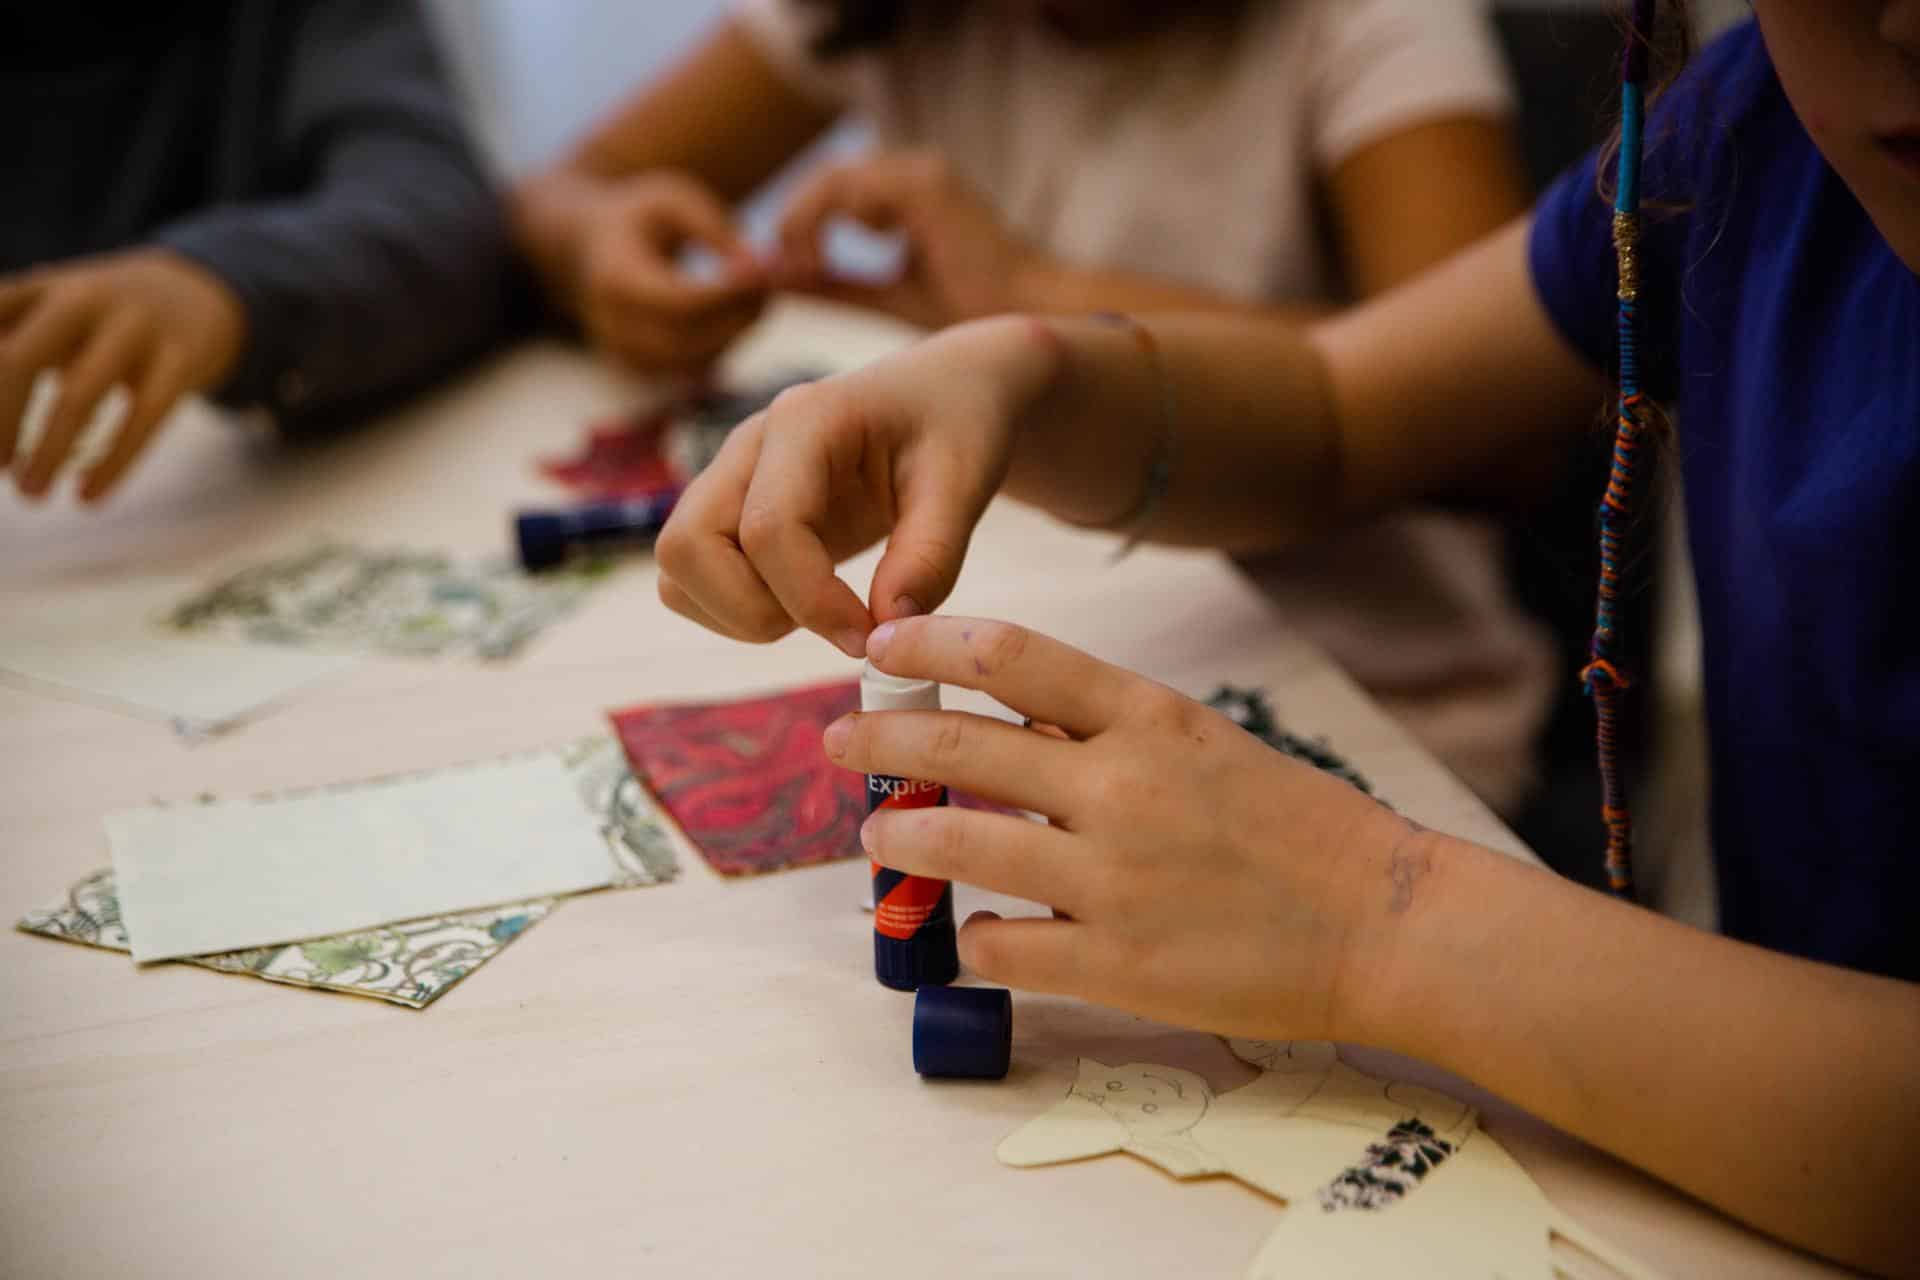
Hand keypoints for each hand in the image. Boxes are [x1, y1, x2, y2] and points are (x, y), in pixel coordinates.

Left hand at [0, 248, 244, 502]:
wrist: (196, 294)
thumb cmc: (102, 318)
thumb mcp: (50, 309)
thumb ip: (8, 338)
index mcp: (42, 288)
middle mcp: (83, 299)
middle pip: (17, 359)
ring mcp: (135, 328)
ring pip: (79, 395)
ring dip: (47, 451)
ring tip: (31, 493)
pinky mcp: (179, 360)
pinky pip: (143, 418)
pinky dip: (112, 463)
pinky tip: (88, 496)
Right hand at [570, 173, 768, 372]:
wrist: (589, 247)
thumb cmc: (639, 216)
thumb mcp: (671, 199)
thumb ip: (714, 227)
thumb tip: (757, 266)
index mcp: (614, 278)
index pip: (680, 301)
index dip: (729, 293)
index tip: (766, 270)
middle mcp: (613, 325)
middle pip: (691, 339)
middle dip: (741, 316)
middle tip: (773, 285)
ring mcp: (625, 355)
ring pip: (698, 361)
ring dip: (738, 333)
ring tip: (759, 295)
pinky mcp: (642, 371)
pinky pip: (694, 370)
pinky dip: (724, 346)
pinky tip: (739, 314)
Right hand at [654, 318, 1053, 654]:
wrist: (947, 395)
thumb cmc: (958, 427)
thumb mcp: (966, 482)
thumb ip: (932, 555)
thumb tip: (885, 628)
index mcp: (805, 420)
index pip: (767, 527)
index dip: (810, 600)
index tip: (869, 636)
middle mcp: (750, 443)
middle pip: (687, 546)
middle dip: (753, 611)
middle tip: (837, 624)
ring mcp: (731, 474)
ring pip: (677, 566)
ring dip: (738, 613)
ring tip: (822, 612)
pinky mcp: (731, 506)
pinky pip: (691, 575)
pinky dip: (732, 609)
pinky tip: (804, 604)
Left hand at [773, 149, 1040, 328]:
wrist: (1026, 314)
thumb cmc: (971, 310)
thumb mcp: (885, 296)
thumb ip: (834, 286)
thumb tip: (774, 280)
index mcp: (907, 192)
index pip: (833, 187)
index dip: (799, 223)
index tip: (787, 270)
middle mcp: (914, 173)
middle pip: (826, 175)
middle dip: (795, 220)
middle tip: (790, 268)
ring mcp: (921, 174)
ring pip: (834, 177)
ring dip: (808, 220)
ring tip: (808, 266)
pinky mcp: (926, 187)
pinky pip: (855, 188)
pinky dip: (832, 220)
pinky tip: (841, 256)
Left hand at [822, 615, 1418, 1039]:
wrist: (1386, 921)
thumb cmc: (1298, 827)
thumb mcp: (1205, 742)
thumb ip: (1107, 730)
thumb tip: (1004, 718)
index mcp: (1149, 718)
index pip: (1010, 655)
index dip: (926, 640)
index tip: (880, 643)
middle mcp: (1121, 787)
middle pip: (959, 743)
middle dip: (879, 736)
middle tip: (836, 738)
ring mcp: (1114, 880)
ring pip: (957, 844)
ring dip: (901, 835)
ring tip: (881, 834)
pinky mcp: (1117, 965)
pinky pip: (1000, 946)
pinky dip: (972, 937)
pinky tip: (973, 932)